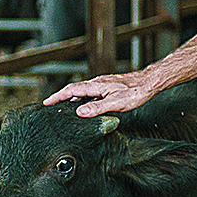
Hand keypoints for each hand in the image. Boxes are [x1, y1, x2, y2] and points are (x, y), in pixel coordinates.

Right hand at [43, 69, 159, 115]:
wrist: (149, 83)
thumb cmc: (136, 92)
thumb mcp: (116, 103)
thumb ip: (97, 108)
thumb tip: (79, 113)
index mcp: (96, 86)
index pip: (71, 90)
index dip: (57, 97)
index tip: (46, 103)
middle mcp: (97, 84)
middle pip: (74, 90)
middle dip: (60, 98)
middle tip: (50, 107)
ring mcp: (103, 85)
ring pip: (82, 92)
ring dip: (71, 99)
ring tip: (63, 109)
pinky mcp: (108, 88)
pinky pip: (90, 93)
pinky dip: (82, 99)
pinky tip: (85, 107)